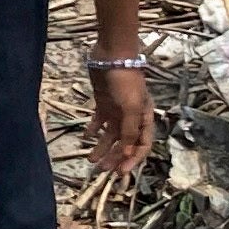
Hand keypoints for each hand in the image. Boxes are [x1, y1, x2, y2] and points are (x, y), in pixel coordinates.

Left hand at [88, 59, 154, 179]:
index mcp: (144, 118)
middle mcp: (132, 117)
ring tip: (90, 160)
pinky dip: (92, 130)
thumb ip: (129, 131)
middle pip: (124, 144)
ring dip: (102, 148)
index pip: (142, 146)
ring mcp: (117, 111)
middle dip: (114, 157)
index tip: (120, 173)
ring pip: (110, 136)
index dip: (132, 160)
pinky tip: (85, 138)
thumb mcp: (131, 108)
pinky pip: (98, 122)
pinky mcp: (103, 104)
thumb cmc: (125, 81)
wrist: (111, 55)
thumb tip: (126, 154)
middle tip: (101, 170)